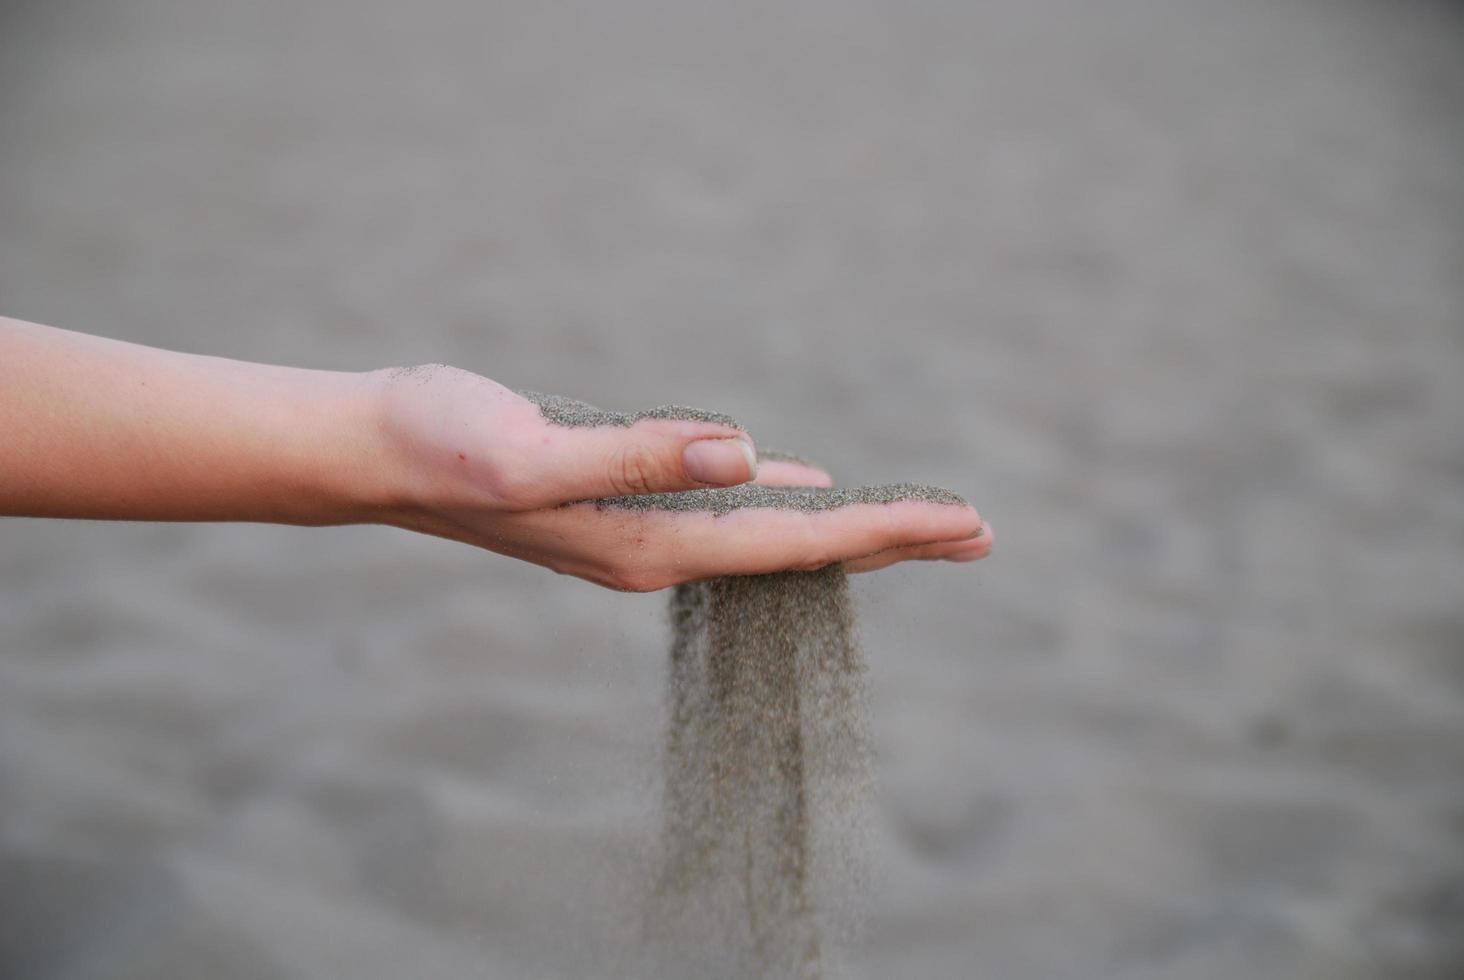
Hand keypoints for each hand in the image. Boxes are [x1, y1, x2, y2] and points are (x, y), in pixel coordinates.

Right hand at [370, 365, 991, 590]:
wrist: (376, 451)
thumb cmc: (443, 444)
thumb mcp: (535, 450)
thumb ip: (639, 455)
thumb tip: (746, 452)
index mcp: (651, 542)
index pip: (795, 541)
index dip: (885, 531)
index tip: (966, 524)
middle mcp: (658, 550)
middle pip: (802, 549)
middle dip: (895, 541)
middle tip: (984, 533)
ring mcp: (643, 532)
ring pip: (773, 532)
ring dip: (852, 526)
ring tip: (922, 523)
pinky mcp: (624, 504)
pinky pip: (730, 510)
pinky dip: (784, 503)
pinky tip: (807, 491)